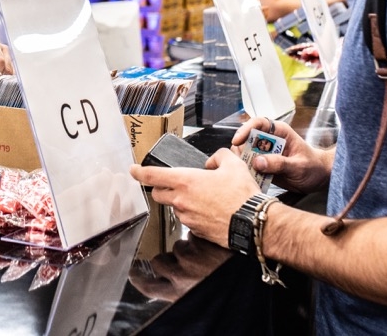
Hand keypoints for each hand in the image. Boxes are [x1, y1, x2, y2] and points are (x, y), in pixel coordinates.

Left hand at [130, 149, 258, 246]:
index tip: (133, 170)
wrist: (252, 222)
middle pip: (158, 194)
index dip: (139, 172)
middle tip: (173, 184)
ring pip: (174, 208)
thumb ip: (218, 157)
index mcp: (185, 181)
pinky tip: (208, 210)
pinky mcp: (195, 230)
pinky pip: (187, 220)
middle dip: (161, 188)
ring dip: (180, 202)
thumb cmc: (241, 195)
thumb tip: (212, 161)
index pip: (152, 176)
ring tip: (201, 197)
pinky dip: (193, 214)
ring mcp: (187, 217)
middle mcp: (181, 200)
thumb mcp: (233, 164)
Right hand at [130, 235, 232, 301]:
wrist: (254, 267)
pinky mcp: (199, 240)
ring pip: (178, 246)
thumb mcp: (199, 293)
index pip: (149, 287)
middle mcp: (180, 275)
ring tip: (206, 255)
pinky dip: (202, 238)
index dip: (139, 280)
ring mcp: (190, 256)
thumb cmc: (230, 285)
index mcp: (178, 292)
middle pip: (159, 263)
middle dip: (168, 260)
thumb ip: (182, 288)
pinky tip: (213, 245)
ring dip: (188, 248)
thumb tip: (172, 281)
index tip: (134, 273)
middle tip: (182, 262)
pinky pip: (193, 235)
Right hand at [232, 115, 332, 193]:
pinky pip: (250, 167)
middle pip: (247, 138)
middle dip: (241, 149)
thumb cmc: (314, 166)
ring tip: (247, 172)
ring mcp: (266, 153)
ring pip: (246, 153)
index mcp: (280, 132)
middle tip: (240, 161)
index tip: (238, 140)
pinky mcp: (264, 166)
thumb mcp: (299, 166)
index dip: (246, 129)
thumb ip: (280, 163)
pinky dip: (248, 172)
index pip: (259, 123)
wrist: (319, 178)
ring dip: (243, 162)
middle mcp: (270, 140)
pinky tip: (252, 179)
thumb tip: (258, 162)